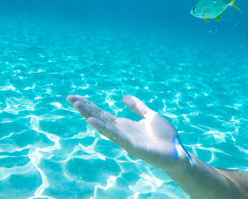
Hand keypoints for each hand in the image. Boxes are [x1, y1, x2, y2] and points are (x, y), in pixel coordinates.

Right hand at [67, 94, 191, 169]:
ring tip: (77, 105)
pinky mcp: (132, 146)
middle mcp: (121, 132)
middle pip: (99, 118)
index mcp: (124, 125)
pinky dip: (104, 129)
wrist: (177, 152)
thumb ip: (138, 107)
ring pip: (104, 126)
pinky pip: (116, 137)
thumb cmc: (165, 137)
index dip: (90, 105)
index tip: (76, 97)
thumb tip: (124, 97)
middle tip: (70, 97)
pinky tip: (93, 122)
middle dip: (85, 108)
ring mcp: (125, 139)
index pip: (102, 114)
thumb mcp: (150, 116)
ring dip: (90, 116)